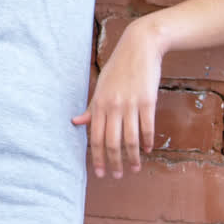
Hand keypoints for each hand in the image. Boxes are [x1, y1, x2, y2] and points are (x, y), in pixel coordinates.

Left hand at [71, 20, 163, 178]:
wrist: (139, 47)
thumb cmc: (118, 68)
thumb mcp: (101, 86)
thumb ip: (91, 107)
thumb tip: (76, 122)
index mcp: (99, 103)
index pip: (94, 136)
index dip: (96, 156)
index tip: (99, 172)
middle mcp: (112, 106)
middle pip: (111, 142)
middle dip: (113, 162)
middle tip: (116, 175)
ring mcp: (130, 104)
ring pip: (130, 139)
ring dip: (131, 157)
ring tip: (133, 168)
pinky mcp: (147, 101)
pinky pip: (146, 127)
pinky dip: (146, 141)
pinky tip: (146, 150)